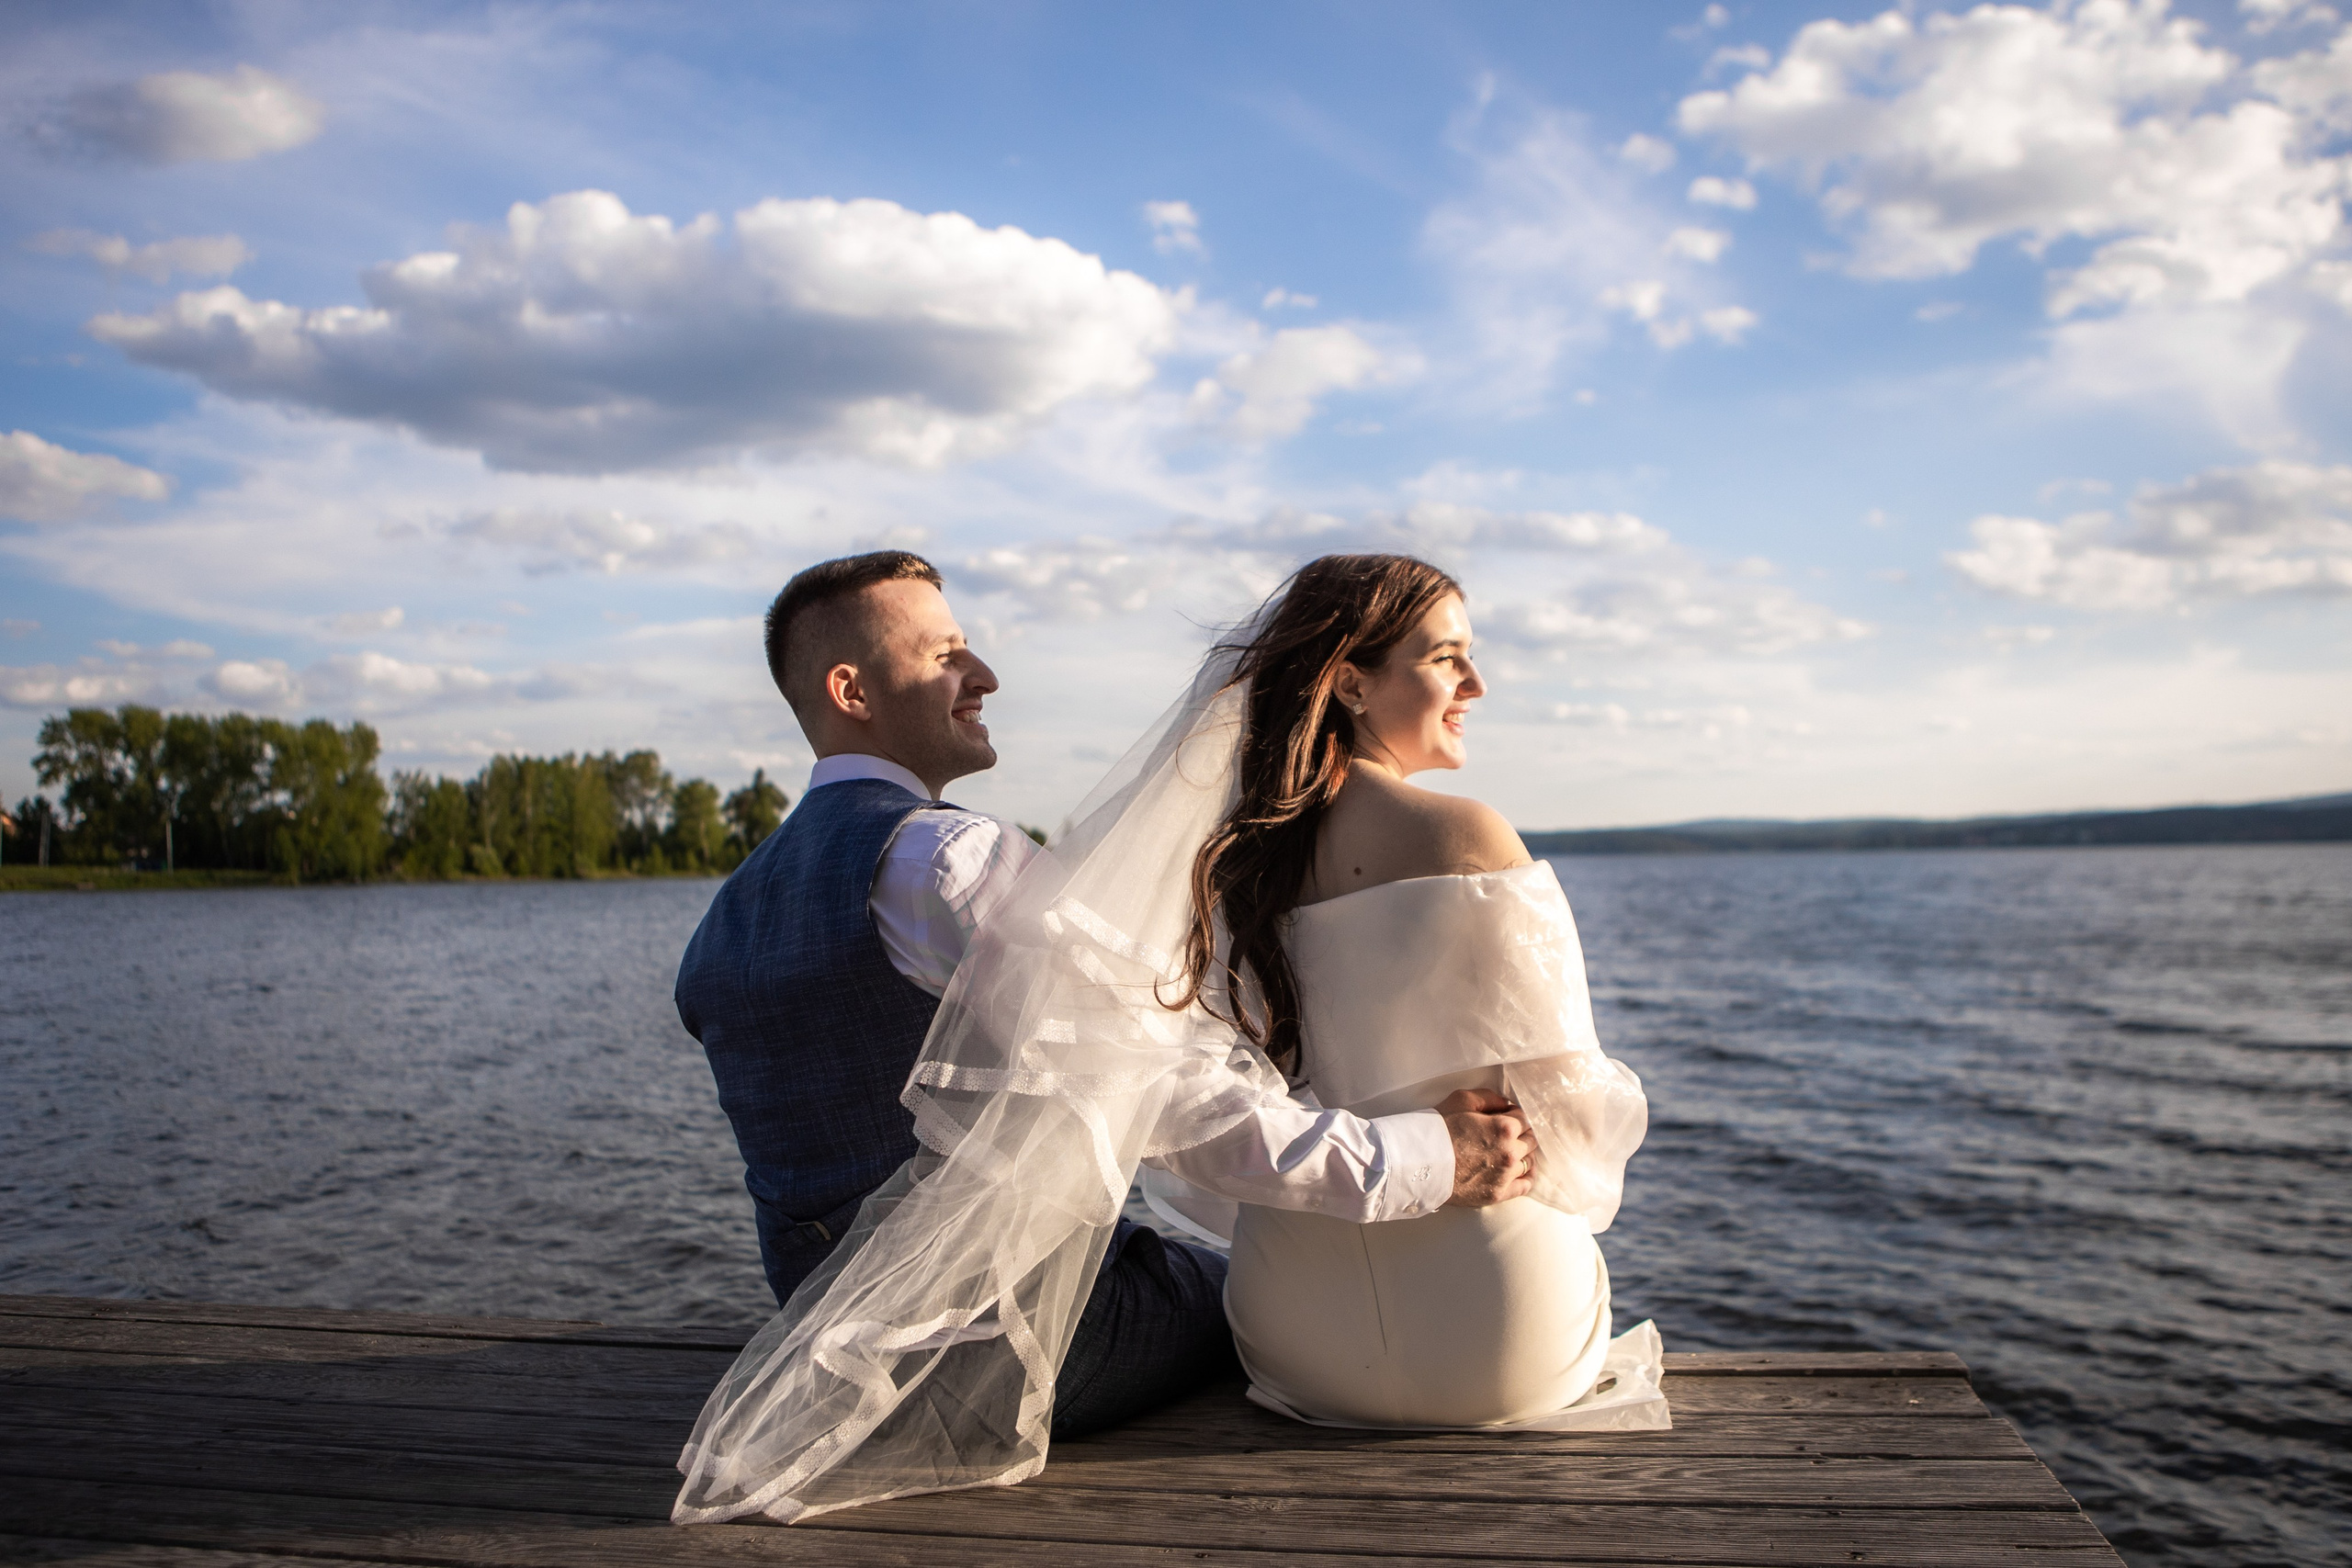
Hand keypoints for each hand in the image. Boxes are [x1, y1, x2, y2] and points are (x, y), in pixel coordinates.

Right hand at [1438, 1087, 1536, 1207]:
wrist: (1418, 1161)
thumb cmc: (1438, 1128)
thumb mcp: (1462, 1099)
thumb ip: (1491, 1098)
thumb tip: (1508, 1104)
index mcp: (1505, 1128)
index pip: (1526, 1118)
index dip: (1516, 1115)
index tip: (1507, 1116)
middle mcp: (1510, 1153)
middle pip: (1531, 1140)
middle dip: (1522, 1133)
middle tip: (1505, 1133)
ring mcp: (1505, 1176)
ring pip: (1529, 1161)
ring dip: (1523, 1153)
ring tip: (1507, 1151)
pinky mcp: (1498, 1194)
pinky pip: (1525, 1185)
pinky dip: (1525, 1176)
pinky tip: (1519, 1170)